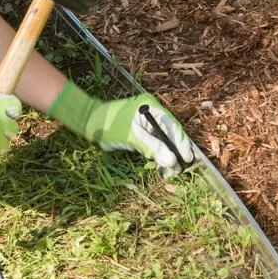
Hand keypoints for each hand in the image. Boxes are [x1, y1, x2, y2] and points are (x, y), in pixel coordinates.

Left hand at [48, 80, 193, 177]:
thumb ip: (152, 147)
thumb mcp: (132, 136)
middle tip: (180, 168)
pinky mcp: (140, 133)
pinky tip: (160, 166)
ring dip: (166, 156)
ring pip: (162, 141)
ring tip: (170, 171)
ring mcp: (146, 123)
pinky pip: (154, 144)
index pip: (172, 125)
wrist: (90, 123)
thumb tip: (172, 160)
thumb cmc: (109, 125)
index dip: (181, 142)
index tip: (187, 157)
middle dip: (175, 151)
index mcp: (151, 107)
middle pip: (169, 134)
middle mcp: (151, 114)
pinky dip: (157, 155)